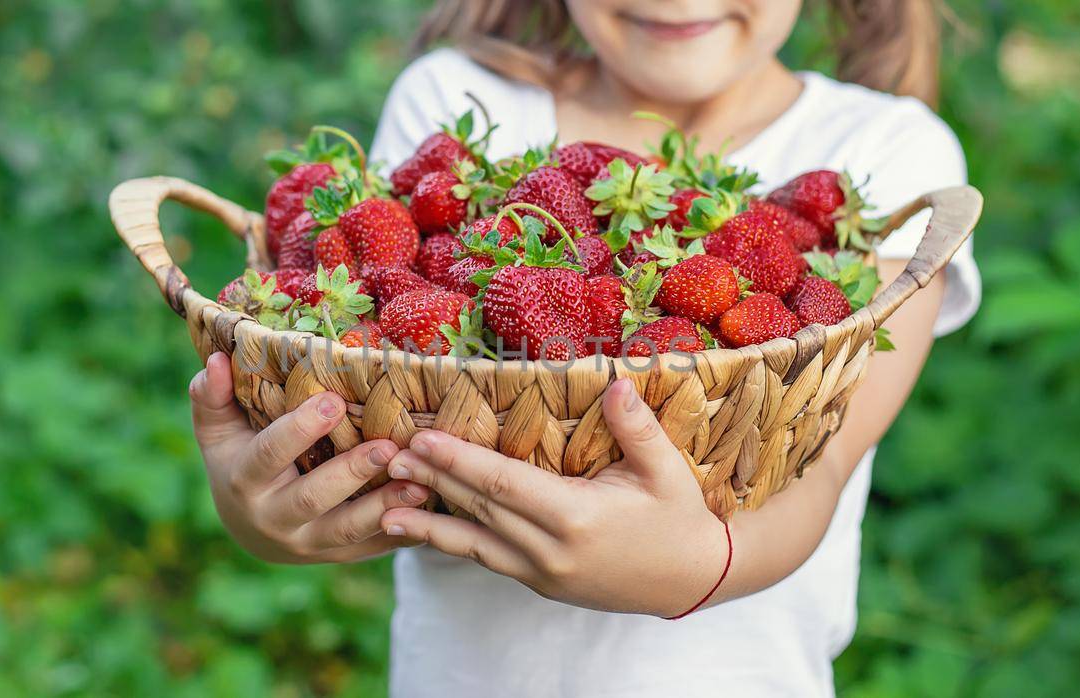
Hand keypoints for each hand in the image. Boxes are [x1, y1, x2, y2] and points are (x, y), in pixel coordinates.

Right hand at [190, 352, 430, 562]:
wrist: (252, 529)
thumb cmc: (238, 460)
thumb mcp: (219, 430)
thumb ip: (213, 396)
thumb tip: (216, 360)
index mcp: (245, 482)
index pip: (270, 454)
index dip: (301, 429)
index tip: (334, 401)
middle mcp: (275, 519)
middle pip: (314, 499)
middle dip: (351, 473)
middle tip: (388, 447)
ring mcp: (309, 543)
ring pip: (349, 531)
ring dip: (385, 507)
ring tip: (421, 483)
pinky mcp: (340, 555)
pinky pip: (374, 548)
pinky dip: (404, 531)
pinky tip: (434, 508)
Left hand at [379, 379, 728, 615]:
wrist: (693, 578)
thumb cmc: (680, 516)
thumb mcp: (666, 469)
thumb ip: (637, 428)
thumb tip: (616, 382)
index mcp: (576, 516)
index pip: (504, 483)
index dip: (460, 461)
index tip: (424, 439)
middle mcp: (552, 549)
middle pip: (480, 510)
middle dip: (433, 482)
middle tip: (390, 457)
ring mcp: (545, 572)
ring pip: (476, 545)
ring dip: (429, 525)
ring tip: (386, 510)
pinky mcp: (543, 583)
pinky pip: (491, 561)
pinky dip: (457, 544)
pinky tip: (429, 532)